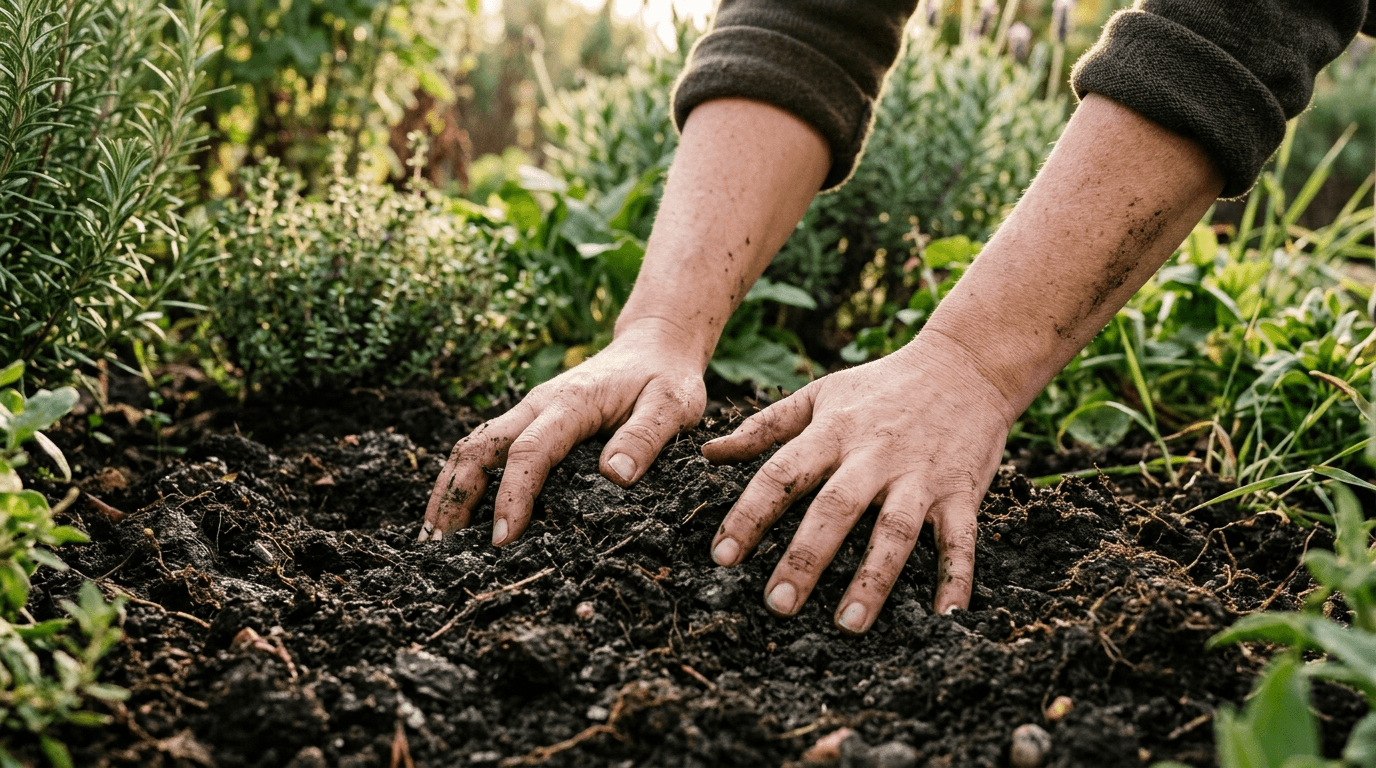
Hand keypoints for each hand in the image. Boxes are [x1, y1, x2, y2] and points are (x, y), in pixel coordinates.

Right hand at [420, 321, 706, 543]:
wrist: (655, 346)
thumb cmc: (666, 379)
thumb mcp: (673, 405)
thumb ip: (646, 437)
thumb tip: (614, 475)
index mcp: (571, 403)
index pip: (530, 452)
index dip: (512, 496)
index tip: (503, 539)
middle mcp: (538, 405)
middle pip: (479, 447)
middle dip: (455, 496)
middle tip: (439, 548)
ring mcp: (528, 412)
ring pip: (472, 446)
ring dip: (449, 489)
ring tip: (432, 539)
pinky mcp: (528, 421)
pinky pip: (485, 449)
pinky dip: (463, 480)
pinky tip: (456, 515)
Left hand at [701, 331, 1016, 633]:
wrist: (965, 365)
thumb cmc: (881, 386)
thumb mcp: (820, 394)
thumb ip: (764, 426)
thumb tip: (708, 453)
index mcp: (833, 433)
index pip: (782, 475)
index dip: (749, 515)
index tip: (722, 556)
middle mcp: (874, 457)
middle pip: (835, 509)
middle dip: (805, 558)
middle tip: (777, 605)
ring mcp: (920, 477)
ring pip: (894, 532)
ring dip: (873, 580)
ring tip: (848, 624)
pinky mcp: (961, 492)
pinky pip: (960, 540)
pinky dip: (956, 577)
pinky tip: (945, 616)